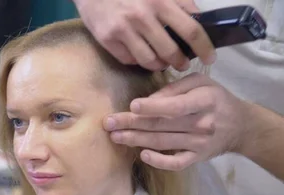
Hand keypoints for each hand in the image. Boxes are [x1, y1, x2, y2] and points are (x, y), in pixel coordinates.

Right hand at [74, 0, 215, 70]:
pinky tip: (142, 55)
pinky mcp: (107, 40)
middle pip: (170, 51)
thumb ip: (179, 1)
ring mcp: (123, 30)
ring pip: (149, 61)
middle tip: (183, 64)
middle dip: (180, 62)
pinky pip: (129, 60)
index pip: (190, 30)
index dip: (204, 47)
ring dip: (160, 65)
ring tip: (162, 63)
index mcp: (160, 1)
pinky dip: (138, 61)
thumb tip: (198, 19)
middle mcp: (142, 17)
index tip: (210, 58)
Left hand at [103, 73, 249, 170]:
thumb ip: (174, 88)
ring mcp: (199, 144)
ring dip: (136, 140)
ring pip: (163, 143)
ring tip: (115, 136)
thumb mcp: (200, 83)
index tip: (132, 106)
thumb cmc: (214, 99)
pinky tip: (142, 155)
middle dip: (132, 124)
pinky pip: (175, 163)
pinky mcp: (196, 158)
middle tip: (108, 123)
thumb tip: (147, 101)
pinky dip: (159, 161)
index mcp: (205, 100)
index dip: (153, 107)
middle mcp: (202, 123)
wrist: (241, 126)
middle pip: (162, 125)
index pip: (176, 106)